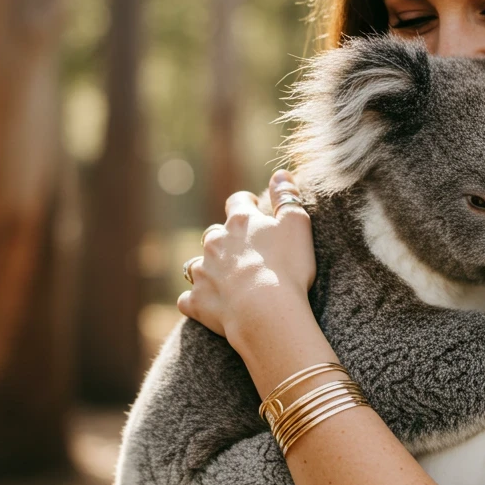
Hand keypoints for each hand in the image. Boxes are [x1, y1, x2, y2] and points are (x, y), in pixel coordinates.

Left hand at [178, 169, 315, 341]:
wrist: (265, 312)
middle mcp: (214, 243)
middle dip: (224, 240)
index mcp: (240, 223)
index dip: (245, 203)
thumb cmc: (286, 267)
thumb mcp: (297, 225)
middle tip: (242, 252)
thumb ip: (287, 197)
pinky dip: (196, 300)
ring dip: (207, 269)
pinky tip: (205, 304)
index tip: (252, 206)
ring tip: (224, 280)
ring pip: (196, 265)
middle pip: (213, 235)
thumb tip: (281, 173)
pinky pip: (188, 299)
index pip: (237, 202)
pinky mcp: (196, 301)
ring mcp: (202, 273)